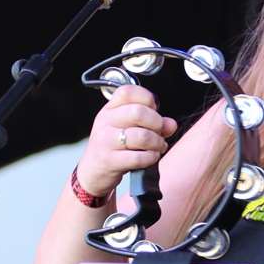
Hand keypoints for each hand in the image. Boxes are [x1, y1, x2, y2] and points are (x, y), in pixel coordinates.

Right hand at [74, 85, 178, 199]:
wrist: (93, 171)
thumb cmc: (112, 147)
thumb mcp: (127, 129)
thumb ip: (151, 123)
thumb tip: (171, 124)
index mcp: (109, 110)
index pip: (128, 92)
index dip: (147, 98)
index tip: (154, 109)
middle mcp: (106, 122)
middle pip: (138, 112)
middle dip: (156, 122)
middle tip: (159, 131)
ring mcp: (106, 141)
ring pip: (141, 136)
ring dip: (157, 142)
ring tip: (158, 146)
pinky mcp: (110, 161)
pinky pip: (138, 157)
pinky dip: (151, 157)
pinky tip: (151, 156)